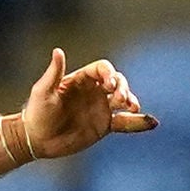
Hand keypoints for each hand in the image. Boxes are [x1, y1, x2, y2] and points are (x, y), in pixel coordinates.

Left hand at [15, 47, 155, 159]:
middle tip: (121, 99)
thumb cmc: (37, 112)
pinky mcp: (104, 126)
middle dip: (123, 88)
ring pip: (124, 101)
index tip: (109, 85)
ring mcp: (101, 108)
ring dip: (131, 101)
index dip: (110, 74)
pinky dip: (138, 123)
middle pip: (118, 82)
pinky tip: (152, 123)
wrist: (37, 139)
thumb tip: (58, 51)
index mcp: (82, 79)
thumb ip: (54, 72)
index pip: (103, 69)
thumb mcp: (43, 91)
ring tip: (132, 107)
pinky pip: (125, 123)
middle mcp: (94, 91)